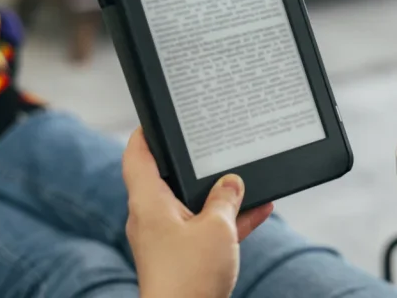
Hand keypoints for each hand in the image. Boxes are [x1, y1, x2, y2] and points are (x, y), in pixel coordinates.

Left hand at [122, 128, 273, 297]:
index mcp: (148, 203)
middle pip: (169, 181)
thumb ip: (226, 199)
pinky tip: (260, 211)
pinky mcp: (182, 259)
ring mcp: (166, 240)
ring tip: (247, 180)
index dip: (144, 134)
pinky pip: (206, 230)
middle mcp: (152, 219)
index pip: (137, 157)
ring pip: (193, 207)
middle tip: (212, 144)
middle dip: (195, 166)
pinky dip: (227, 221)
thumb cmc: (190, 277)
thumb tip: (232, 182)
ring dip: (219, 196)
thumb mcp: (217, 228)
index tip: (156, 119)